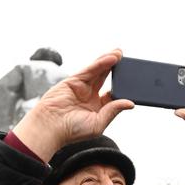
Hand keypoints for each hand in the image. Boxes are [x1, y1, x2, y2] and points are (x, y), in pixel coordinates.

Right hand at [13, 50, 133, 161]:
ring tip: (120, 53)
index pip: (112, 93)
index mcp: (96, 108)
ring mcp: (81, 87)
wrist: (50, 128)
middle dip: (116, 69)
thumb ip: (113, 111)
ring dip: (109, 61)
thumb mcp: (98, 123)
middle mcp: (89, 96)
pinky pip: (90, 70)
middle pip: (105, 79)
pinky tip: (111, 58)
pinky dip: (100, 63)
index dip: (122, 86)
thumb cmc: (71, 131)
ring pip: (98, 71)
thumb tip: (130, 103)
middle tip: (128, 60)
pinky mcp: (73, 81)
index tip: (133, 80)